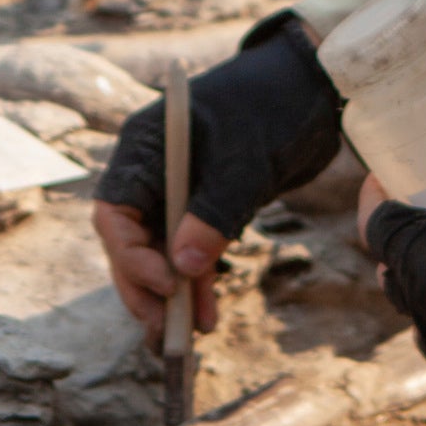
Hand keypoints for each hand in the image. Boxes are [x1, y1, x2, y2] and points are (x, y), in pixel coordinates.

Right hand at [93, 12, 347, 340]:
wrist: (312, 89)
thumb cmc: (271, 107)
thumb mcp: (244, 161)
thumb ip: (213, 213)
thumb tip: (182, 268)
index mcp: (145, 147)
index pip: (114, 211)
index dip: (130, 255)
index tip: (165, 284)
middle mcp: (152, 171)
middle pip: (129, 241)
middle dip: (145, 287)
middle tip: (165, 328)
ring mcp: (177, 191)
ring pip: (159, 253)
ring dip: (172, 295)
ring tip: (189, 335)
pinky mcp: (204, 207)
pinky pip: (189, 252)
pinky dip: (196, 283)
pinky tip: (207, 316)